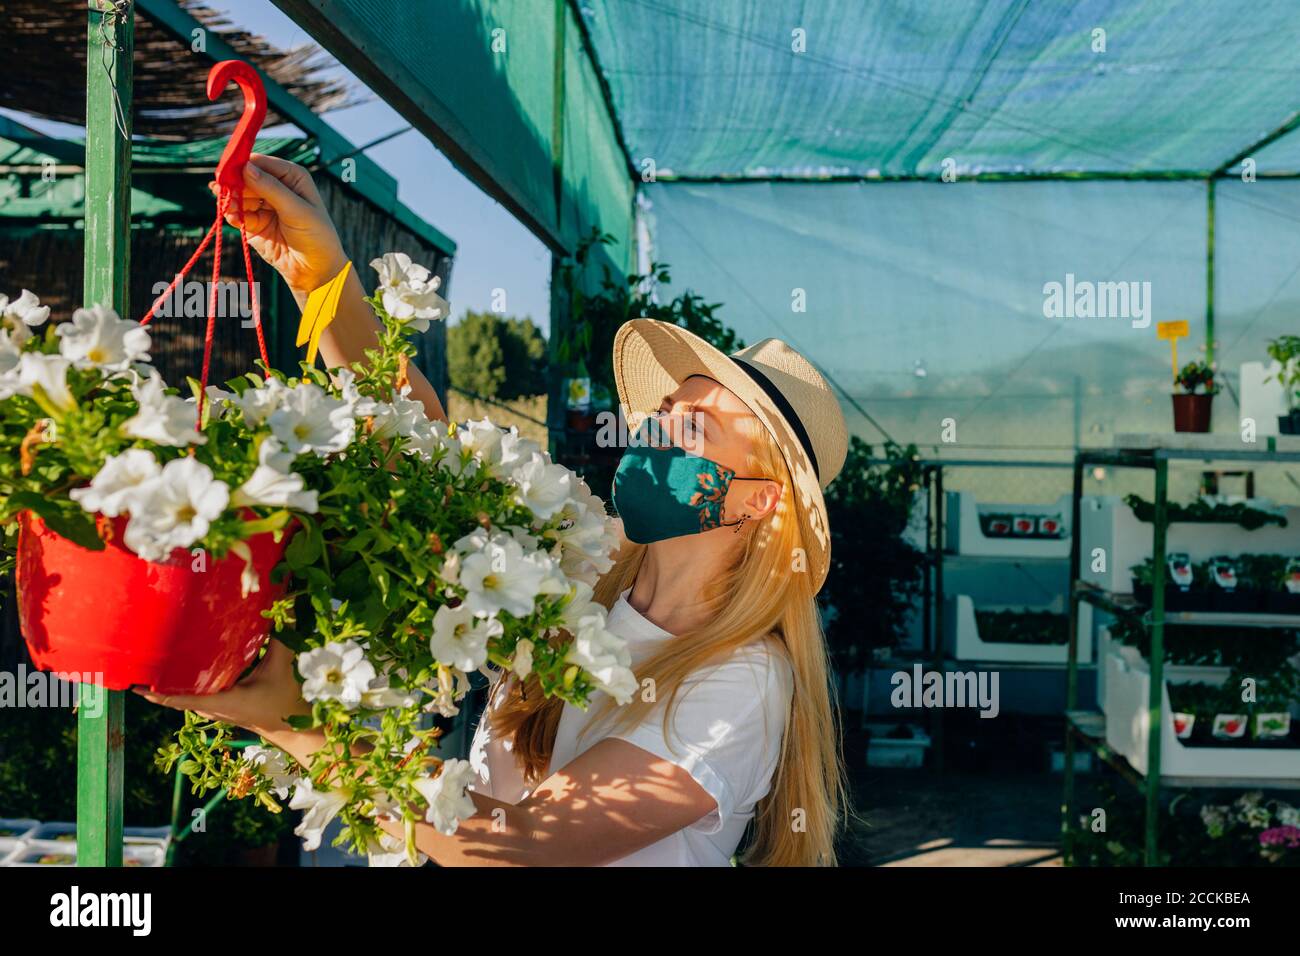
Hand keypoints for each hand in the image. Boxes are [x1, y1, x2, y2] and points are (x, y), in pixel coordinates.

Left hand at [132, 638, 310, 738]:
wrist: (294, 728)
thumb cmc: (287, 699)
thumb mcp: (282, 664)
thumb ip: (280, 635)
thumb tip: (280, 606)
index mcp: (222, 702)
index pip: (181, 699)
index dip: (157, 692)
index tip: (135, 686)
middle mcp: (212, 709)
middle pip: (174, 698)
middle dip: (154, 685)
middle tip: (137, 666)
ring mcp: (214, 711)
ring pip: (183, 699)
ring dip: (166, 687)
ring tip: (150, 668)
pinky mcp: (219, 710)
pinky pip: (192, 698)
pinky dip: (181, 689)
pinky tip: (178, 673)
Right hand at [212, 154, 348, 296]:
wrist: (316, 270)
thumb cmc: (316, 236)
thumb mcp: (297, 210)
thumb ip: (272, 189)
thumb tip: (246, 167)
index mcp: (291, 176)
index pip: (260, 162)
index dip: (243, 164)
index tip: (227, 169)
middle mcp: (275, 187)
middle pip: (245, 177)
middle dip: (233, 183)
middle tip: (221, 188)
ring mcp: (263, 205)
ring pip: (238, 195)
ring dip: (230, 199)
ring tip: (227, 205)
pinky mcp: (253, 223)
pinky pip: (237, 214)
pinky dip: (232, 215)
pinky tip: (232, 217)